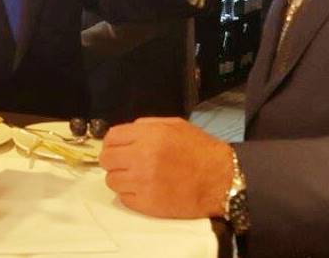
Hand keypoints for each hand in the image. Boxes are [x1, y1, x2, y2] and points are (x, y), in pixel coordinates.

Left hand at [100, 118, 233, 218]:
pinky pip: (124, 198)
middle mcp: (141, 158)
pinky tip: (145, 190)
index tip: (118, 148)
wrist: (221, 179)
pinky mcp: (147, 204)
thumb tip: (125, 134)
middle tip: (126, 163)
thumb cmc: (200, 150)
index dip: (112, 143)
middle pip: (107, 160)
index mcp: (148, 136)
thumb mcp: (174, 125)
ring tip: (137, 177)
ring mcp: (143, 183)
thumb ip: (146, 126)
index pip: (111, 138)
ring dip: (121, 178)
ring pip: (112, 180)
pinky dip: (131, 194)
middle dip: (114, 160)